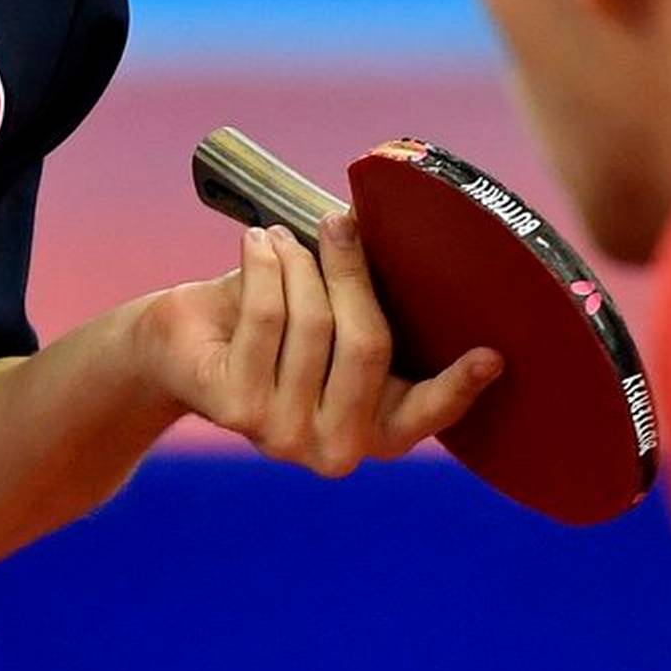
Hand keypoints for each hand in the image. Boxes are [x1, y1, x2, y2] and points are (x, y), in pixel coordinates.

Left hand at [141, 212, 500, 475]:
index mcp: (377, 430)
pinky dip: (265, 265)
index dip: (458, 387)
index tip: (491, 356)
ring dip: (298, 262)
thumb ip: (368, 297)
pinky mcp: (235, 412)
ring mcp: (285, 436)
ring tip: (280, 238)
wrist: (180, 346)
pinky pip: (265, 317)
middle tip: (338, 223)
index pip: (426, 416)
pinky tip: (257, 243)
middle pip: (368, 345)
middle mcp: (338, 448)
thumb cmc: (271, 324)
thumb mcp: (330, 315)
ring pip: (314, 322)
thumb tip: (383, 228)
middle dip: (352, 271)